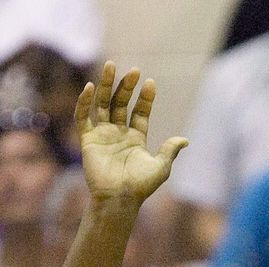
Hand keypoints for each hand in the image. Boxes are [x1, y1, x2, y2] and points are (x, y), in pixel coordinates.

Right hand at [76, 63, 187, 207]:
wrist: (119, 199)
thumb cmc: (140, 186)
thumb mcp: (161, 167)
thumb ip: (170, 150)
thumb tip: (185, 140)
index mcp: (136, 139)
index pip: (140, 112)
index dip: (145, 98)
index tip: (150, 83)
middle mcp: (118, 134)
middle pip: (120, 103)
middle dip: (126, 87)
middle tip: (134, 70)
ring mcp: (103, 135)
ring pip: (102, 104)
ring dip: (105, 85)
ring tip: (110, 66)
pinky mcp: (88, 140)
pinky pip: (83, 117)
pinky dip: (84, 102)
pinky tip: (90, 88)